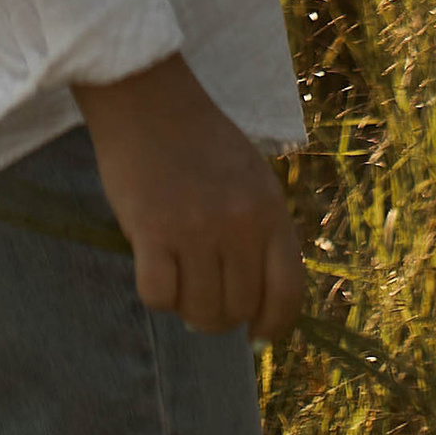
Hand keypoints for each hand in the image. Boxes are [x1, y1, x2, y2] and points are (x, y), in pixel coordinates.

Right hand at [71, 51, 305, 340]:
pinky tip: (153, 271)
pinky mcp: (152, 231)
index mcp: (271, 212)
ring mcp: (196, 230)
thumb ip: (260, 233)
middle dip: (221, 318)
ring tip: (178, 285)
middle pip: (239, 308)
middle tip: (202, 302)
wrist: (148, 100)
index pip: (287, 293)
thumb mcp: (253, 180)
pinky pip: (158, 295)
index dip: (274, 325)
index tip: (257, 334)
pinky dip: (156, 295)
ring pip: (200, 310)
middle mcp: (239, 226)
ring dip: (188, 311)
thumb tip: (256, 303)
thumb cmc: (200, 140)